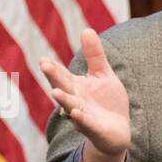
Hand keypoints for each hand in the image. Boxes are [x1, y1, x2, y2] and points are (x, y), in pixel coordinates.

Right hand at [40, 29, 130, 157]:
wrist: (118, 131)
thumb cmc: (107, 102)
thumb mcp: (103, 75)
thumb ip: (95, 56)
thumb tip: (87, 29)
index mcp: (75, 86)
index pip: (62, 74)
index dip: (53, 67)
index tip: (43, 59)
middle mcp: (76, 100)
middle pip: (63, 87)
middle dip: (54, 77)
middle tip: (44, 65)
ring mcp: (84, 116)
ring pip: (71, 107)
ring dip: (63, 100)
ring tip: (55, 92)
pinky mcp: (95, 129)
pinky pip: (86, 124)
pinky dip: (81, 119)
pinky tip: (77, 114)